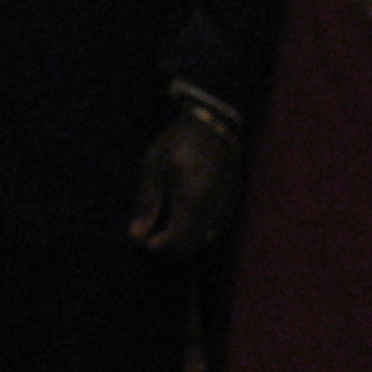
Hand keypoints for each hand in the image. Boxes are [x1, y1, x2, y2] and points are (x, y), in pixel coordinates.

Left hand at [129, 111, 238, 252]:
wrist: (215, 126)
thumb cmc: (178, 142)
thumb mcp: (153, 166)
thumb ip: (147, 202)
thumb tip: (136, 235)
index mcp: (193, 199)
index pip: (177, 240)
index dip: (157, 245)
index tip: (142, 236)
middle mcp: (214, 209)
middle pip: (191, 245)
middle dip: (170, 244)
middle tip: (153, 229)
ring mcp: (228, 208)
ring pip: (205, 239)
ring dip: (185, 238)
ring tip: (167, 220)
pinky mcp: (234, 204)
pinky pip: (215, 229)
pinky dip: (199, 229)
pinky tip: (186, 213)